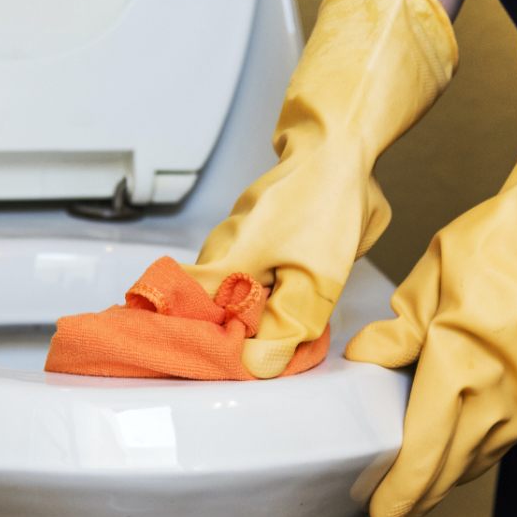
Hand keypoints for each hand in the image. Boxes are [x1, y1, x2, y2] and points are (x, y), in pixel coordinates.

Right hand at [183, 0, 456, 377]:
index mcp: (223, 265)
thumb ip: (287, 325)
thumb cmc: (325, 203)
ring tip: (278, 340)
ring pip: (232, 298)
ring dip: (253, 322)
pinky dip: (265, 300)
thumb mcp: (318, 277)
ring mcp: (235, 244)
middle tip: (260, 361)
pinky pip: (250, 281)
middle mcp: (219, 254)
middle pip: (207, 315)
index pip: (177, 318)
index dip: (189, 348)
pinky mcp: (254, 239)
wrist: (339, 147)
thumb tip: (256, 365)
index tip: (211, 369)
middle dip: (230, 342)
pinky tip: (288, 309)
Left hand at [346, 5, 516, 516]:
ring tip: (425, 477)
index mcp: (459, 370)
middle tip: (395, 505)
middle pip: (453, 471)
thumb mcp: (433, 276)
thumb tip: (368, 357)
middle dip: (421, 494)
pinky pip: (514, 436)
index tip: (382, 509)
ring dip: (453, 471)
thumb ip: (399, 328)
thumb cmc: (508, 243)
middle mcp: (500, 401)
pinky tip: (469, 437)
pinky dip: (485, 444)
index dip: (399, 492)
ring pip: (485, 457)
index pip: (421, 456)